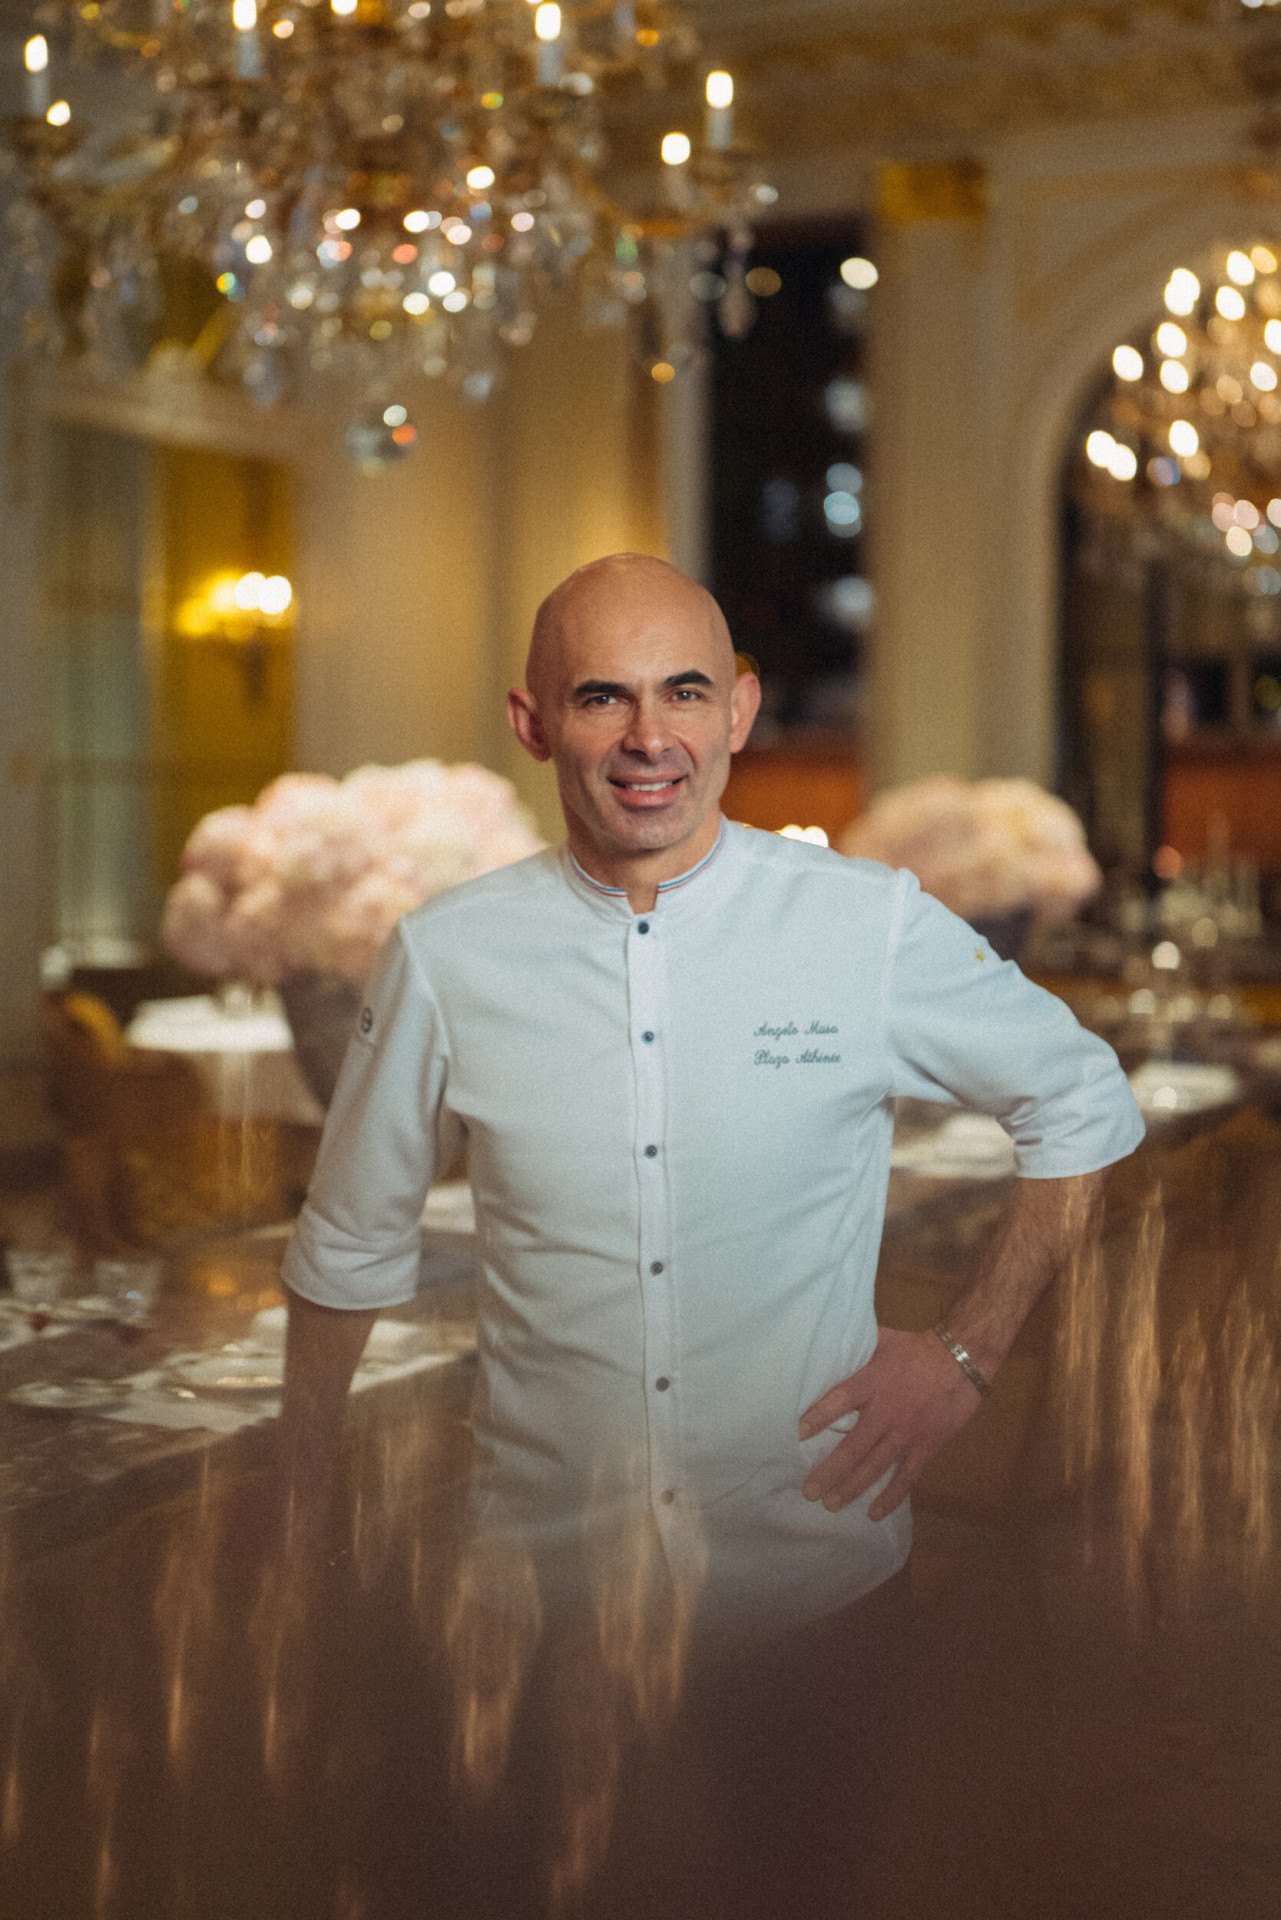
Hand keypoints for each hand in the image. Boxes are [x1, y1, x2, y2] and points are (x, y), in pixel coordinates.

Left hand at [799, 1325, 982, 1520]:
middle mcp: (886, 1412)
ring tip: (830, 1505)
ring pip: (875, 1466)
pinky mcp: (926, 1447)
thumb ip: (857, 1348)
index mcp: (872, 1383)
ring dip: (852, 1487)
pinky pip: (907, 1477)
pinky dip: (891, 1497)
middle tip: (809, 1491)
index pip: (839, 1401)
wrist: (961, 1360)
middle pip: (853, 1447)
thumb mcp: (883, 1340)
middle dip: (829, 1471)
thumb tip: (827, 1345)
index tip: (798, 1435)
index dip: (818, 1417)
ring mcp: (906, 1433)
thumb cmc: (917, 1349)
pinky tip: (874, 1513)